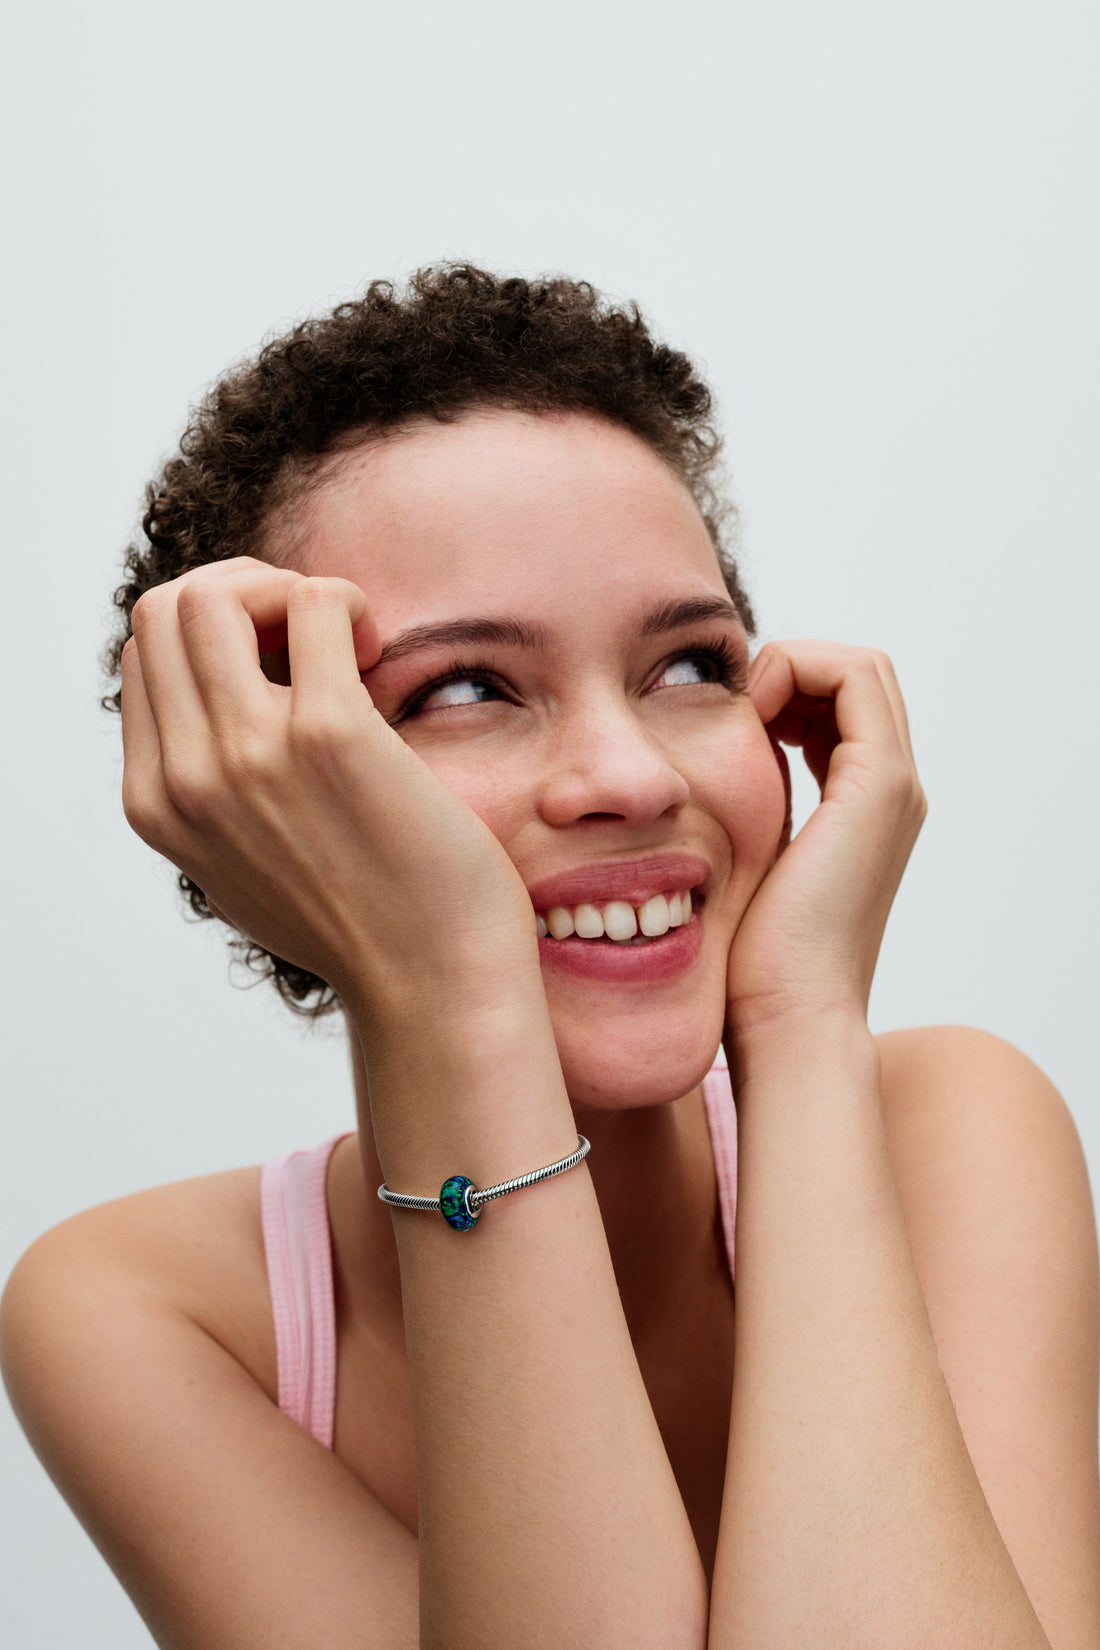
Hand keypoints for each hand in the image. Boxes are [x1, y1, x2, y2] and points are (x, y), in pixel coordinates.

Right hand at [120, 558, 536, 1013]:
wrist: (430, 984)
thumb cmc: (359, 922)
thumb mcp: (239, 868)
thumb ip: (207, 797)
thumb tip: (213, 710)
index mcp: (157, 806)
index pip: (142, 658)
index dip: (211, 636)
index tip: (278, 664)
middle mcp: (188, 779)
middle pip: (164, 611)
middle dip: (238, 592)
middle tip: (309, 632)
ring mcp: (250, 755)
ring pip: (213, 594)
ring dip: (284, 589)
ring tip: (343, 640)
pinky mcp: (330, 735)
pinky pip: (314, 604)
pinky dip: (345, 603)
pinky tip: (377, 649)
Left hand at [725, 641, 925, 1035]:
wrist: (786, 1019)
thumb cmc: (752, 961)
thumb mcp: (748, 858)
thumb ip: (751, 802)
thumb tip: (712, 760)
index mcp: (869, 806)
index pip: (842, 699)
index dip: (785, 686)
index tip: (726, 719)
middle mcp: (893, 790)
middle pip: (856, 676)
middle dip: (789, 669)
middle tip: (730, 706)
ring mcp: (893, 786)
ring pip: (859, 667)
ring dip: (790, 666)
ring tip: (737, 710)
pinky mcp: (878, 785)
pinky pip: (851, 678)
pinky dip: (794, 672)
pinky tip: (743, 716)